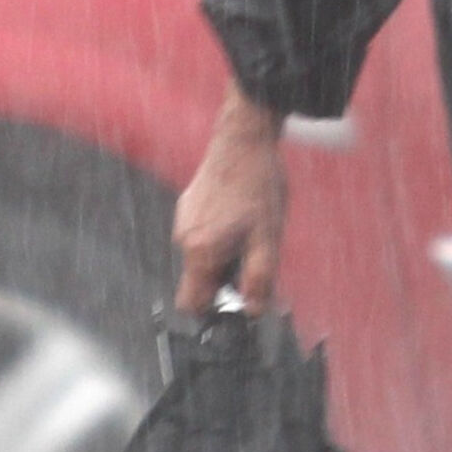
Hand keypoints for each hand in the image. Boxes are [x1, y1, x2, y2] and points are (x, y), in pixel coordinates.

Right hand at [173, 87, 287, 310]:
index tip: (235, 302)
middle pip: (199, 280)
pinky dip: (219, 236)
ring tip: (250, 232)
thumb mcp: (268, 239)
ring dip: (224, 255)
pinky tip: (241, 216)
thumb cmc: (257, 186)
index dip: (213, 310)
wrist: (243, 140)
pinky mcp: (188, 206)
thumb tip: (253, 311)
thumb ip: (260, 280)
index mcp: (201, 252)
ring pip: (201, 256)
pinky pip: (201, 235)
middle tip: (253, 258)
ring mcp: (183, 220)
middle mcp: (184, 238)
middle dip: (225, 279)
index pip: (191, 304)